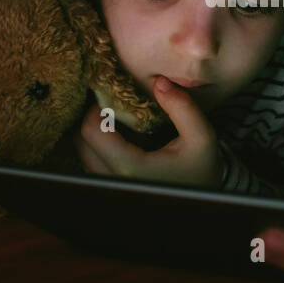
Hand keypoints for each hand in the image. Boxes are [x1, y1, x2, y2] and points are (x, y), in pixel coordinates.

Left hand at [75, 75, 222, 186]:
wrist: (202, 201)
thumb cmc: (201, 169)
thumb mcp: (201, 137)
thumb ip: (182, 107)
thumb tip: (159, 81)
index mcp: (131, 168)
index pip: (92, 132)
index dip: (97, 108)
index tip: (115, 99)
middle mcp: (114, 181)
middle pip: (81, 143)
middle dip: (94, 120)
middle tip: (115, 108)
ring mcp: (111, 188)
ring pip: (84, 155)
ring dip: (96, 135)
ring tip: (120, 124)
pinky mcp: (112, 190)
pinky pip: (92, 165)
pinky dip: (101, 149)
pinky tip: (124, 142)